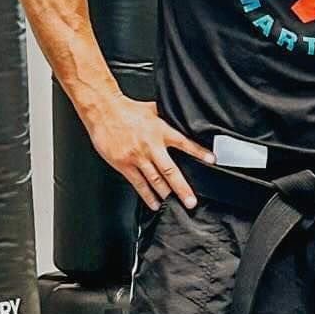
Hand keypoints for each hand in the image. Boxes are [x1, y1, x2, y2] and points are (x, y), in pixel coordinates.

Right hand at [87, 94, 212, 210]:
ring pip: (155, 180)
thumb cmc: (126, 109)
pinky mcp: (124, 164)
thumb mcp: (152, 109)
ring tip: (174, 204)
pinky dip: (147, 195)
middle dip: (182, 188)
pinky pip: (138, 183)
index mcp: (160, 131)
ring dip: (166, 194)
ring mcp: (137, 157)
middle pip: (170, 171)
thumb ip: (167, 117)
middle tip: (190, 201)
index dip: (198, 152)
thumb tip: (182, 119)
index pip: (184, 143)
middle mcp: (150, 146)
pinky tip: (154, 203)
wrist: (103, 110)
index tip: (211, 161)